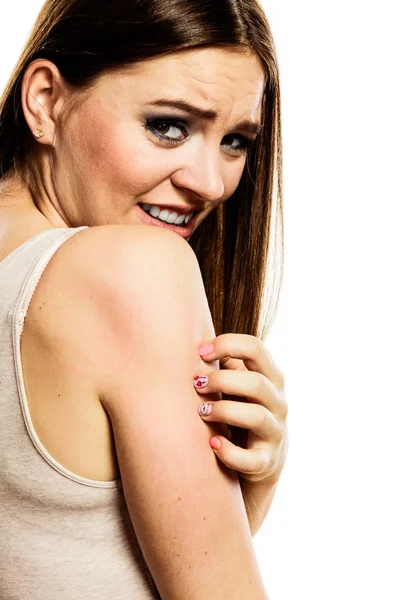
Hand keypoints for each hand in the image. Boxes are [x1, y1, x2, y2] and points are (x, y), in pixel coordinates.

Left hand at [193, 333, 287, 483]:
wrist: (262, 459)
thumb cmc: (241, 410)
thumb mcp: (239, 384)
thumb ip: (225, 364)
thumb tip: (192, 342)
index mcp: (270, 376)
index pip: (256, 348)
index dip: (226, 344)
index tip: (200, 352)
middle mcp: (278, 402)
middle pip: (257, 383)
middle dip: (222, 381)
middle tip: (196, 384)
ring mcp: (274, 432)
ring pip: (256, 416)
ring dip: (223, 411)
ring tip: (200, 412)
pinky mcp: (265, 461)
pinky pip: (250, 459)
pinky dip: (229, 452)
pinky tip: (212, 444)